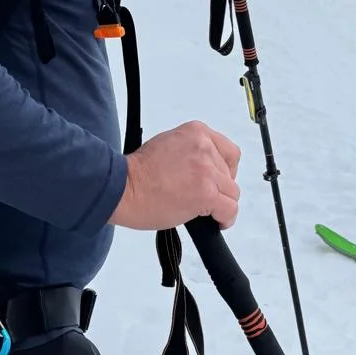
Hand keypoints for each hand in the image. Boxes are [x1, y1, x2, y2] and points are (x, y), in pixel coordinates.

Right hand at [110, 122, 241, 229]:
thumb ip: (192, 151)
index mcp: (196, 132)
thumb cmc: (138, 172)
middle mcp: (204, 148)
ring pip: (232, 192)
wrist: (123, 188)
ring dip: (221, 203)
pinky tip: (216, 221)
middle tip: (201, 197)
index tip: (217, 180)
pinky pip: (229, 209)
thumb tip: (205, 168)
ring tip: (205, 211)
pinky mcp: (206, 193)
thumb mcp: (169, 144)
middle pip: (229, 174)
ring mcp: (207, 171)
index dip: (225, 170)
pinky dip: (226, 218)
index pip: (229, 152)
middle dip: (219, 188)